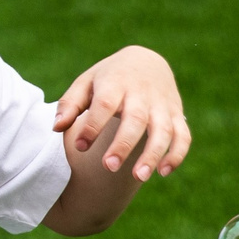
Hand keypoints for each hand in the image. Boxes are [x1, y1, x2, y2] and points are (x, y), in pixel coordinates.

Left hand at [52, 45, 190, 182]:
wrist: (146, 61)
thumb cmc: (108, 78)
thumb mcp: (86, 83)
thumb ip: (70, 104)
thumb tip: (56, 127)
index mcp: (115, 83)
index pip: (104, 105)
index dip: (93, 126)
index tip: (79, 146)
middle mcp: (141, 94)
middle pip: (135, 119)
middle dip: (123, 144)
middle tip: (108, 167)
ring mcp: (162, 105)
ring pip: (163, 130)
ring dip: (153, 154)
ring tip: (138, 178)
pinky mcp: (176, 115)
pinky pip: (183, 136)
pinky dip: (177, 153)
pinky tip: (163, 172)